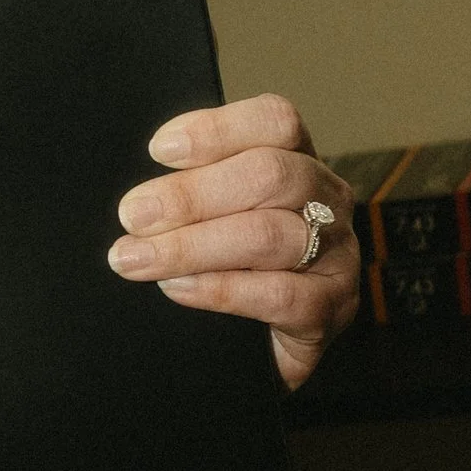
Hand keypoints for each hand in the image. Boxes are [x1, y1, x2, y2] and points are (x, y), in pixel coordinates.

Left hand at [108, 91, 359, 390]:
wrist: (262, 348)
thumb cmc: (232, 265)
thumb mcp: (214, 215)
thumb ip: (191, 192)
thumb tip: (136, 194)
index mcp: (299, 160)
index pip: (275, 122)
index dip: (217, 130)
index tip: (158, 150)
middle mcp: (327, 199)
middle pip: (270, 175)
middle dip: (191, 195)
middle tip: (133, 215)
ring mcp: (337, 254)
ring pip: (269, 235)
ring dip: (192, 246)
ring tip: (137, 258)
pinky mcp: (332, 308)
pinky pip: (280, 294)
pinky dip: (221, 290)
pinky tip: (178, 289)